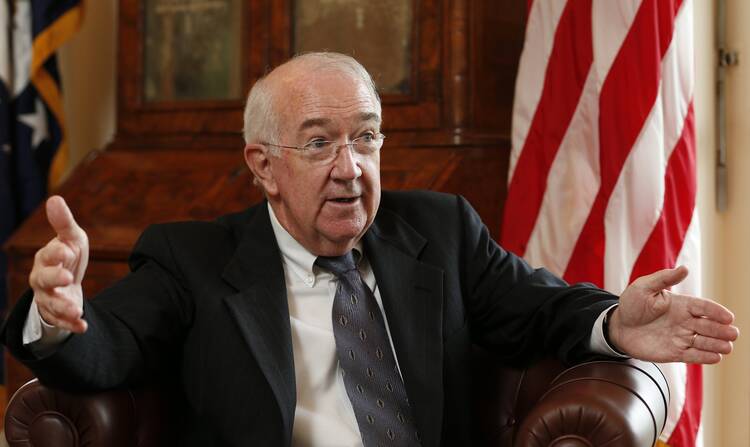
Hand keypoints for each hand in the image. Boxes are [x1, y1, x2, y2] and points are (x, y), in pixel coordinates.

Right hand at [28, 196, 88, 332]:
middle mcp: (42, 279)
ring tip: (77, 310)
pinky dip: (72, 325)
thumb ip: (63, 222)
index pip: (48, 255)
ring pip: (51, 304)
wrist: (65, 282)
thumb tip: (55, 198)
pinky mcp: (58, 314)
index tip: (67, 251)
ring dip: (63, 307)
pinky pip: (62, 321)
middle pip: (43, 280)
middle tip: (68, 278)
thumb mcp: (70, 238)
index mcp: (45, 258)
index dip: (56, 254)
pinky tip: (83, 327)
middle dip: (54, 279)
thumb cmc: (67, 256)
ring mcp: (48, 298)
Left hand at [608, 266, 738, 363]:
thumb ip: (664, 279)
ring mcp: (680, 338)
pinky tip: (715, 357)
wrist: (617, 326)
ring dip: (717, 345)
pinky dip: (705, 357)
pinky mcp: (674, 353)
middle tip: (733, 334)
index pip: (704, 307)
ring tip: (727, 347)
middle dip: (722, 330)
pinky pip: (692, 355)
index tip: (728, 317)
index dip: (717, 312)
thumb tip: (685, 269)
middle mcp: (685, 322)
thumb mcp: (644, 287)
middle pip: (709, 326)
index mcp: (681, 305)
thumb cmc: (631, 304)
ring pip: (704, 342)